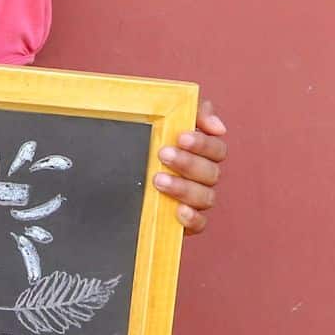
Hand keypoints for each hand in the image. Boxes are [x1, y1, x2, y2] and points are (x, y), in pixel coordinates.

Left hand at [154, 99, 227, 234]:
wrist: (116, 165)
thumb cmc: (150, 135)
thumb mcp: (166, 113)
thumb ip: (195, 110)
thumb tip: (218, 127)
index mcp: (204, 154)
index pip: (217, 150)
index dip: (203, 144)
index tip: (181, 137)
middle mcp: (204, 177)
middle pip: (211, 173)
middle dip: (188, 163)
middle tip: (163, 154)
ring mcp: (196, 200)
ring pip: (206, 198)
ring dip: (184, 188)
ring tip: (158, 180)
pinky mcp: (185, 221)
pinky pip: (200, 224)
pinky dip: (192, 219)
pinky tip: (178, 210)